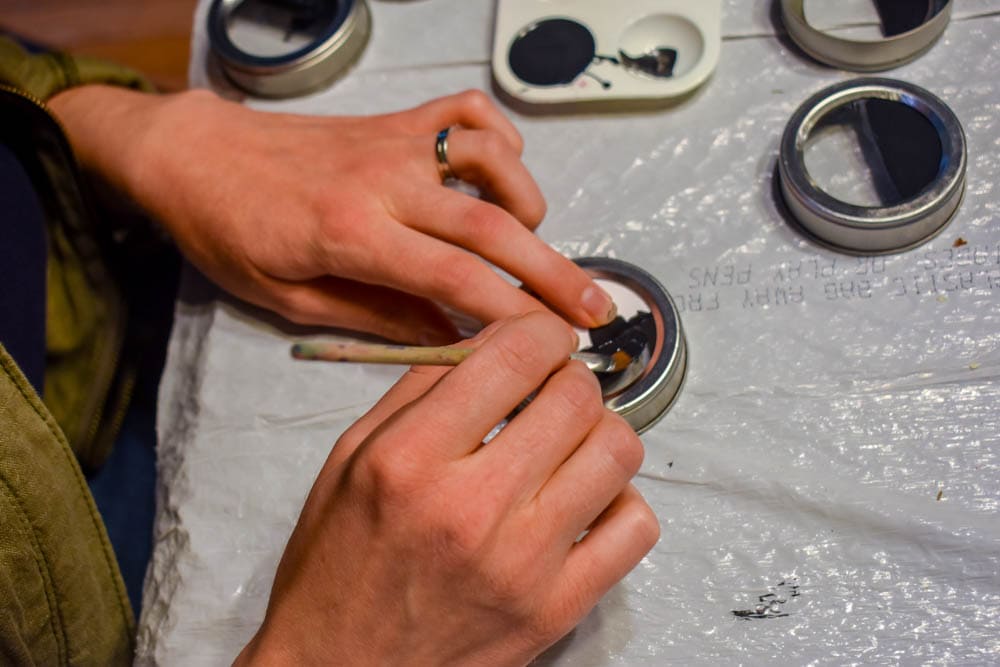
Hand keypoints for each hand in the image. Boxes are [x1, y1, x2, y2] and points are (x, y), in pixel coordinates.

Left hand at [48, 86, 617, 342]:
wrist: (196, 155)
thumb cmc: (233, 235)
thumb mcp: (290, 299)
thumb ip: (376, 319)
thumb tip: (450, 343)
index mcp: (351, 234)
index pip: (454, 279)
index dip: (513, 315)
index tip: (557, 345)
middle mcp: (384, 181)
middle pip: (491, 225)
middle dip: (552, 272)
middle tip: (597, 309)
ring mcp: (394, 142)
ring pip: (490, 161)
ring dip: (528, 203)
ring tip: (534, 242)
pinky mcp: (396, 120)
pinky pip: (465, 115)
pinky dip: (498, 140)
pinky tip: (501, 172)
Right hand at [235, 312, 658, 665]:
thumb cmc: (338, 564)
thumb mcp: (350, 459)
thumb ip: (418, 390)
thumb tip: (487, 341)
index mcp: (411, 459)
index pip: (514, 356)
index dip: (540, 330)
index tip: (542, 338)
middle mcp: (472, 507)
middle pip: (575, 398)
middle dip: (569, 377)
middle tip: (551, 391)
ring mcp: (524, 563)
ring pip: (617, 451)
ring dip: (599, 431)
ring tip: (569, 443)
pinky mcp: (558, 608)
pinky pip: (636, 527)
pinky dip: (620, 500)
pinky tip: (584, 500)